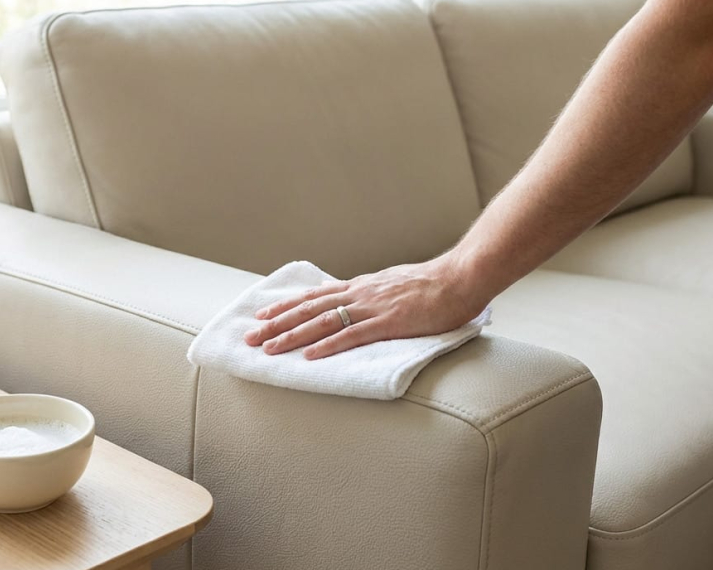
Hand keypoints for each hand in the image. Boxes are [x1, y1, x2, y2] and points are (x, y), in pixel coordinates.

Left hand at [243, 260, 485, 359]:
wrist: (461, 277)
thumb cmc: (437, 284)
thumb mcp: (397, 285)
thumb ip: (376, 296)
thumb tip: (362, 304)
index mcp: (363, 286)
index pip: (316, 296)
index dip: (287, 306)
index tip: (264, 315)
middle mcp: (360, 294)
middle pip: (309, 309)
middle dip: (277, 324)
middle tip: (251, 337)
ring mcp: (372, 308)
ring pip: (322, 322)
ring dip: (292, 336)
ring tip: (268, 348)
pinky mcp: (387, 323)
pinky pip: (351, 336)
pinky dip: (327, 346)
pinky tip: (309, 356)